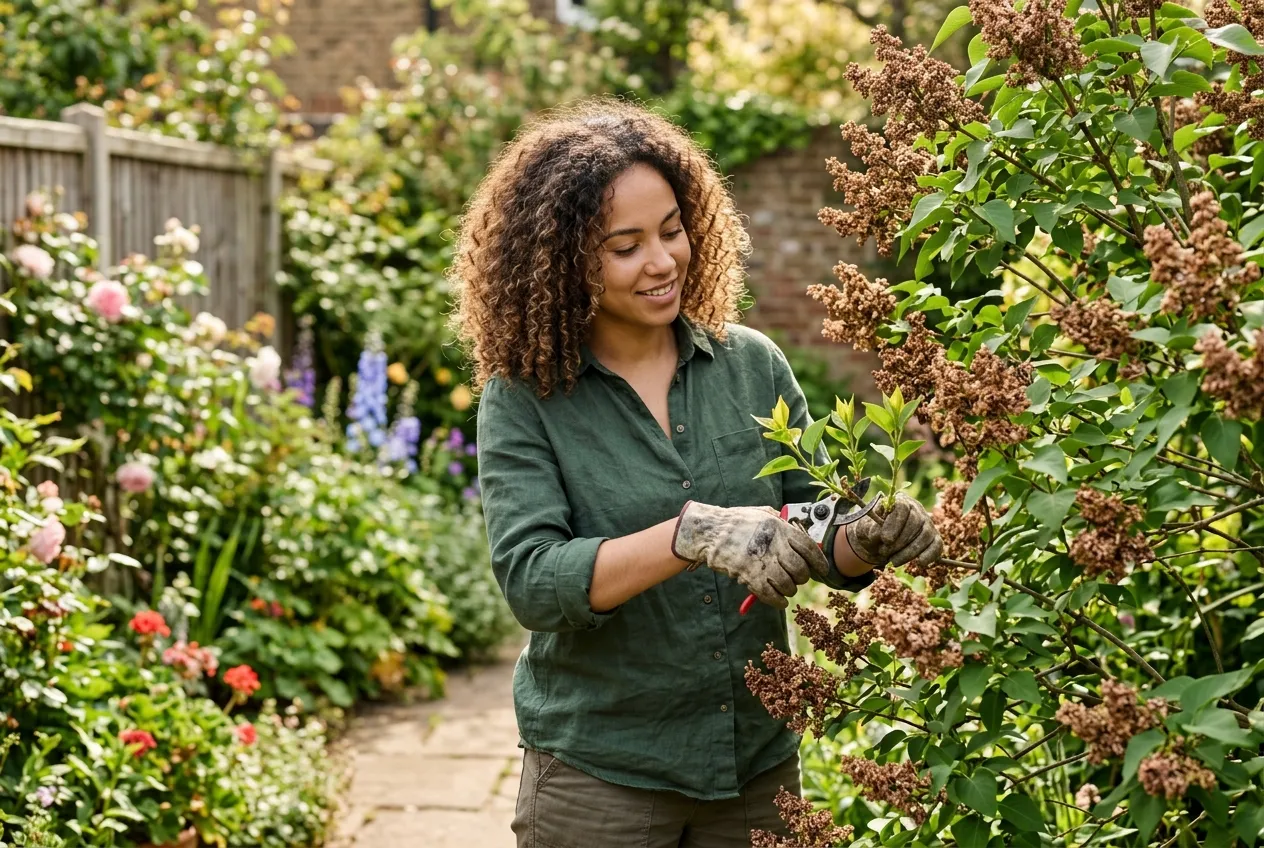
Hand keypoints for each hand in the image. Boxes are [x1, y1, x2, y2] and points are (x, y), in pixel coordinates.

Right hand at [671, 501, 828, 609]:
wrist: (710, 531)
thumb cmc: (737, 522)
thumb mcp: (763, 514)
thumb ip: (783, 525)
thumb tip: (802, 540)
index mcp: (780, 528)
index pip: (809, 548)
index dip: (819, 562)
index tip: (823, 570)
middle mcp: (774, 545)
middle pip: (800, 569)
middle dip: (802, 577)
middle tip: (797, 578)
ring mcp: (762, 562)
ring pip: (788, 585)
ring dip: (789, 590)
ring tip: (785, 588)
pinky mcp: (750, 577)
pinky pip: (771, 595)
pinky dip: (778, 601)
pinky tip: (779, 600)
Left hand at [845, 492, 942, 567]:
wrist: (879, 543)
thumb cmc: (873, 532)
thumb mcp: (865, 529)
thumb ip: (870, 529)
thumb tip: (878, 534)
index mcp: (899, 501)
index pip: (902, 507)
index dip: (894, 524)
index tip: (885, 539)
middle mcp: (916, 509)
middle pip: (915, 522)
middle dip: (900, 541)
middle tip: (885, 552)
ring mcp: (927, 523)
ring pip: (925, 535)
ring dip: (909, 551)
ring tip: (893, 561)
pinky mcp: (934, 538)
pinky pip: (937, 545)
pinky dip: (929, 555)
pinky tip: (919, 563)